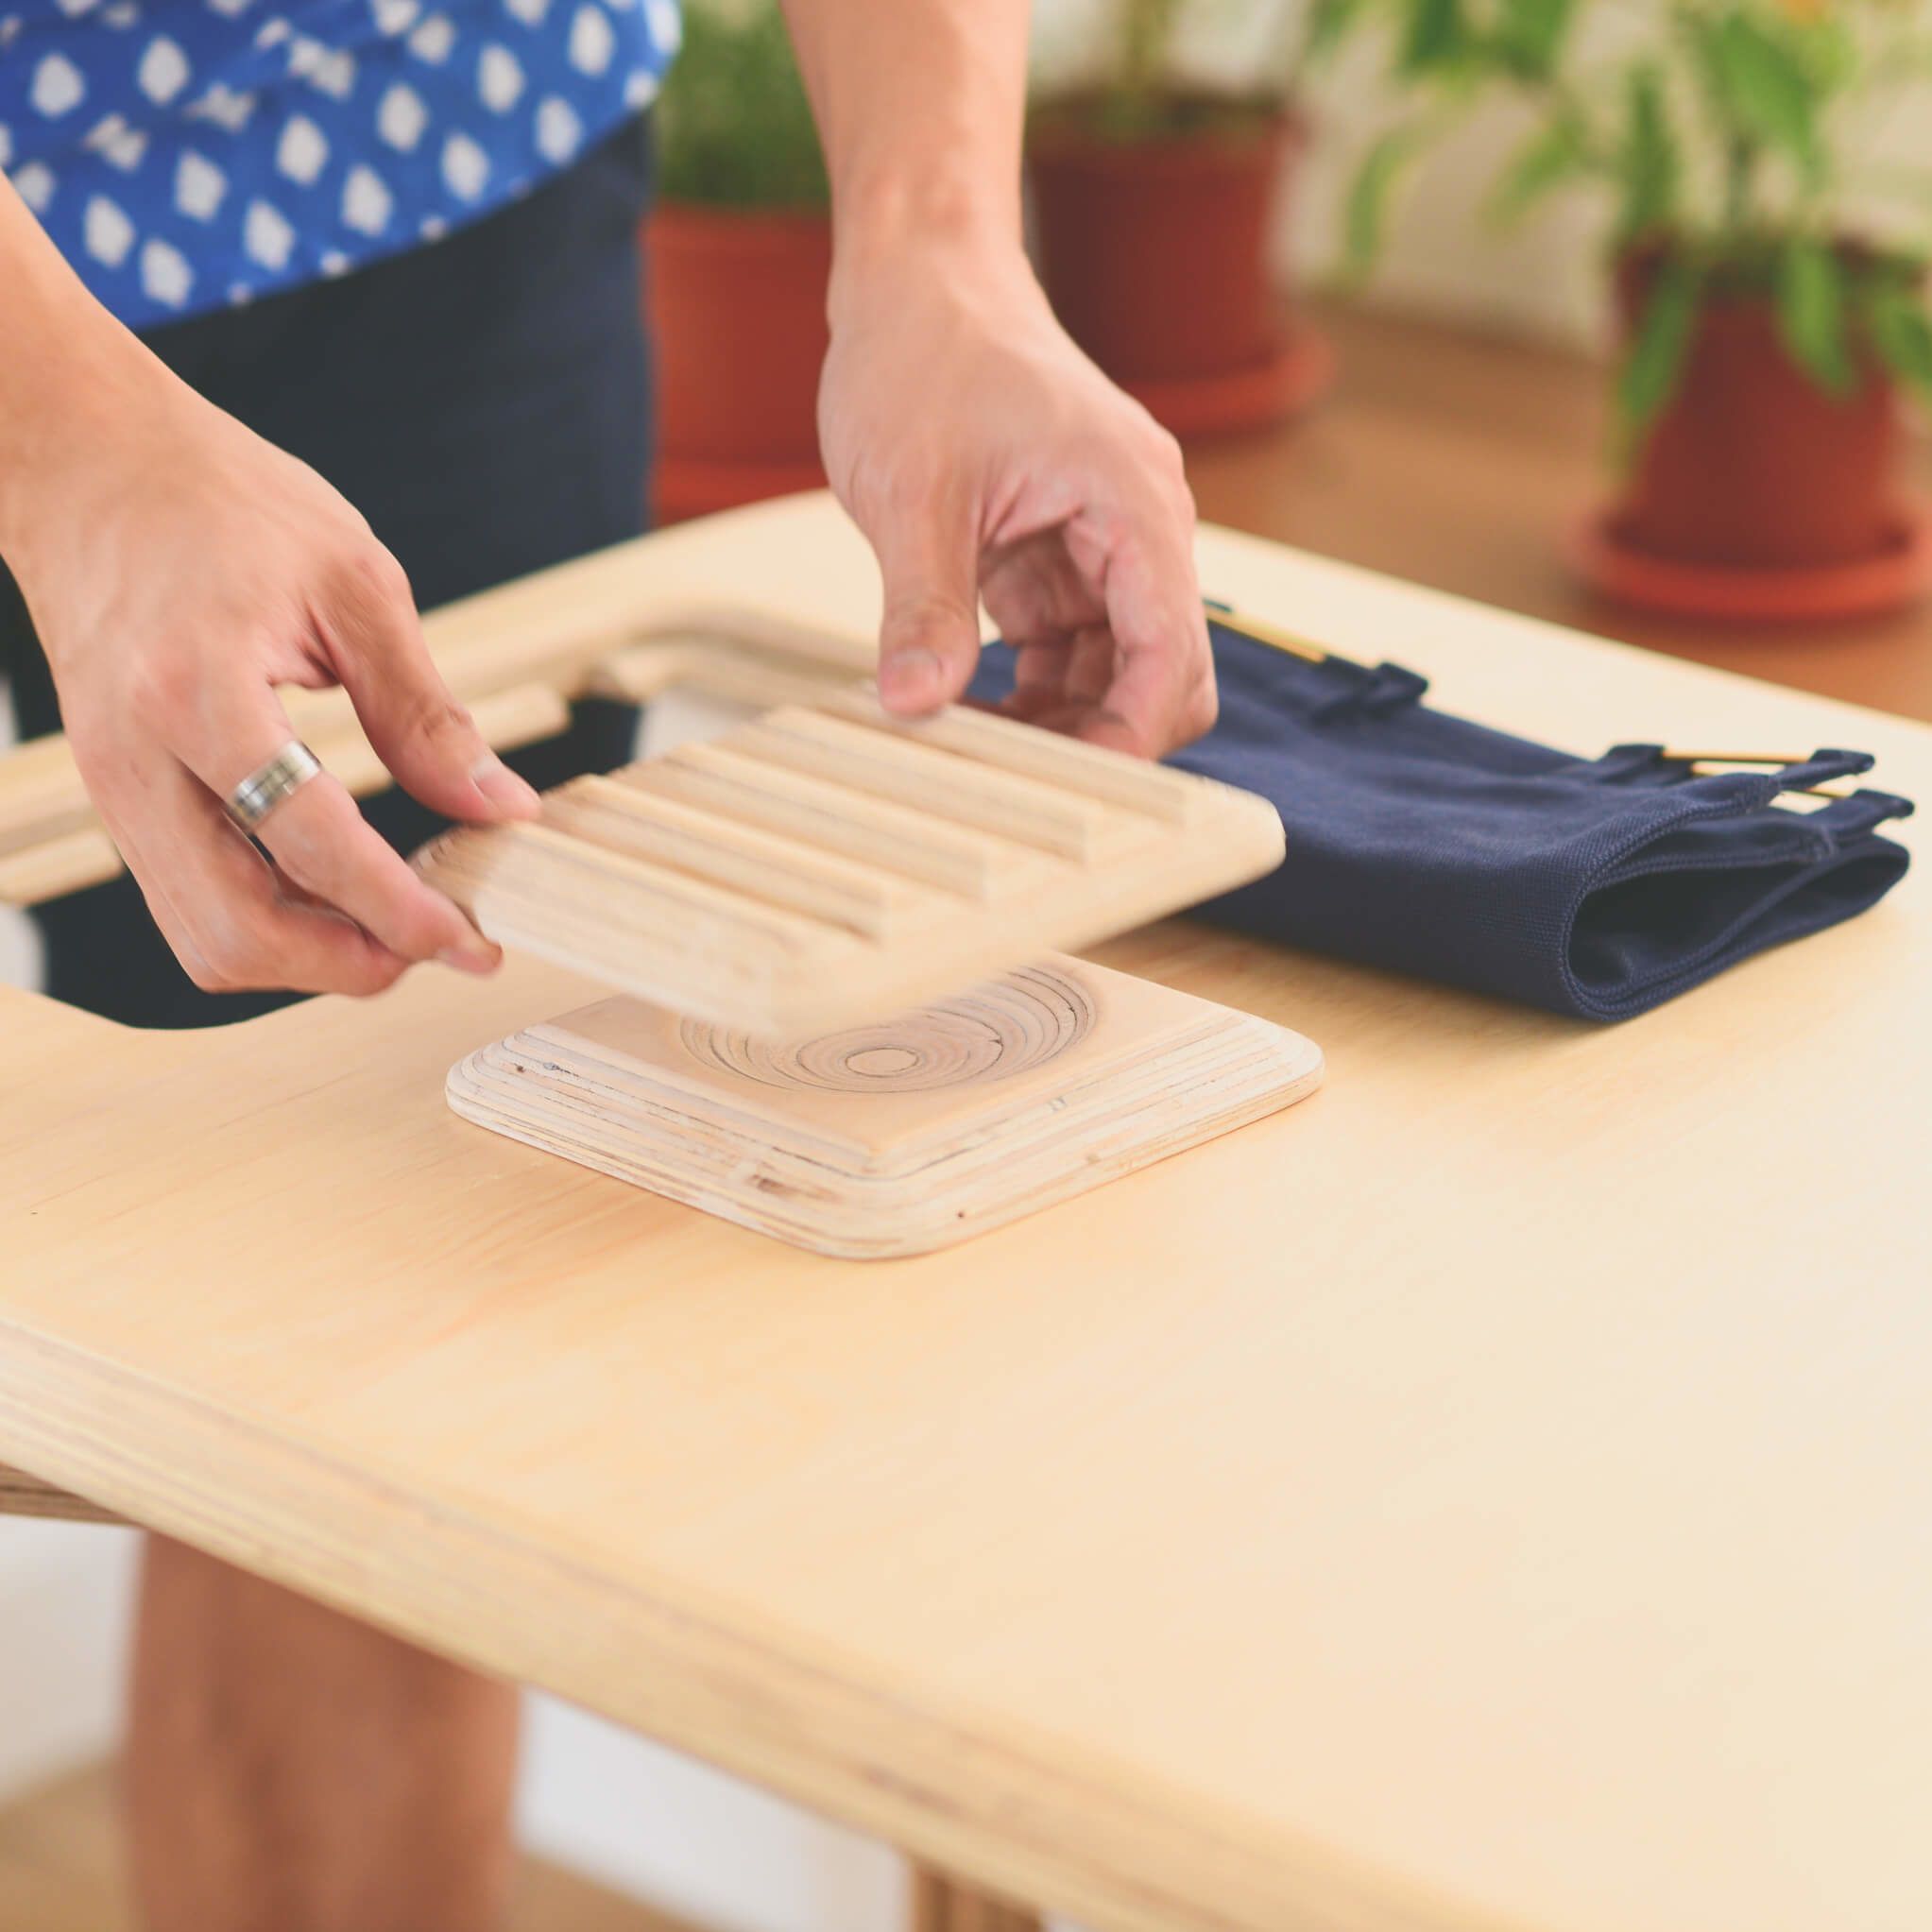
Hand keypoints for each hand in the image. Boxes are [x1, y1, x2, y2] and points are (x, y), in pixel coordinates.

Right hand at [3, 352, 538, 997]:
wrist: (89, 463)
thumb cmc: (221, 503)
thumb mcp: (356, 585)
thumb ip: (427, 712)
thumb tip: (502, 808)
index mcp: (197, 692)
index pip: (310, 844)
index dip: (399, 910)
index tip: (471, 939)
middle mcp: (136, 758)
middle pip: (237, 931)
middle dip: (350, 964)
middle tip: (440, 943)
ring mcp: (114, 788)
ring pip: (206, 938)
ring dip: (311, 957)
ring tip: (398, 921)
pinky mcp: (117, 799)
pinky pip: (192, 902)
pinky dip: (272, 921)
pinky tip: (341, 892)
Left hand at [818, 242, 1215, 758]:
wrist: (916, 281)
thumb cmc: (925, 355)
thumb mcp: (913, 491)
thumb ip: (923, 606)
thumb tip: (916, 706)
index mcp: (1133, 504)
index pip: (1172, 653)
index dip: (1131, 734)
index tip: (1071, 789)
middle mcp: (1138, 530)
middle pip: (1163, 675)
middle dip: (1101, 736)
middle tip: (1015, 781)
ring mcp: (1101, 547)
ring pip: (1112, 673)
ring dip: (1056, 720)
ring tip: (970, 747)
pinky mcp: (1059, 557)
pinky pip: (1064, 650)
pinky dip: (1025, 688)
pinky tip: (961, 706)